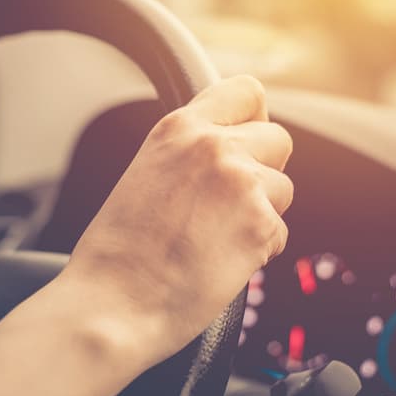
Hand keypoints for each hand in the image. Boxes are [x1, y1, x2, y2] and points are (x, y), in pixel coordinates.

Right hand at [63, 75, 293, 364]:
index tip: (248, 140)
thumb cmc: (117, 253)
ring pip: (284, 188)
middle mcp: (214, 146)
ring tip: (215, 238)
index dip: (253, 119)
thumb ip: (189, 154)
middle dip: (264, 170)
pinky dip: (258, 250)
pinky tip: (219, 262)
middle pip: (278, 139)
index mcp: (179, 128)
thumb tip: (231, 153)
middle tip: (228, 203)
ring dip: (261, 213)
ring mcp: (242, 184)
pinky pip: (280, 231)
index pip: (246, 92)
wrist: (111, 303)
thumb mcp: (146, 174)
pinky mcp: (260, 225)